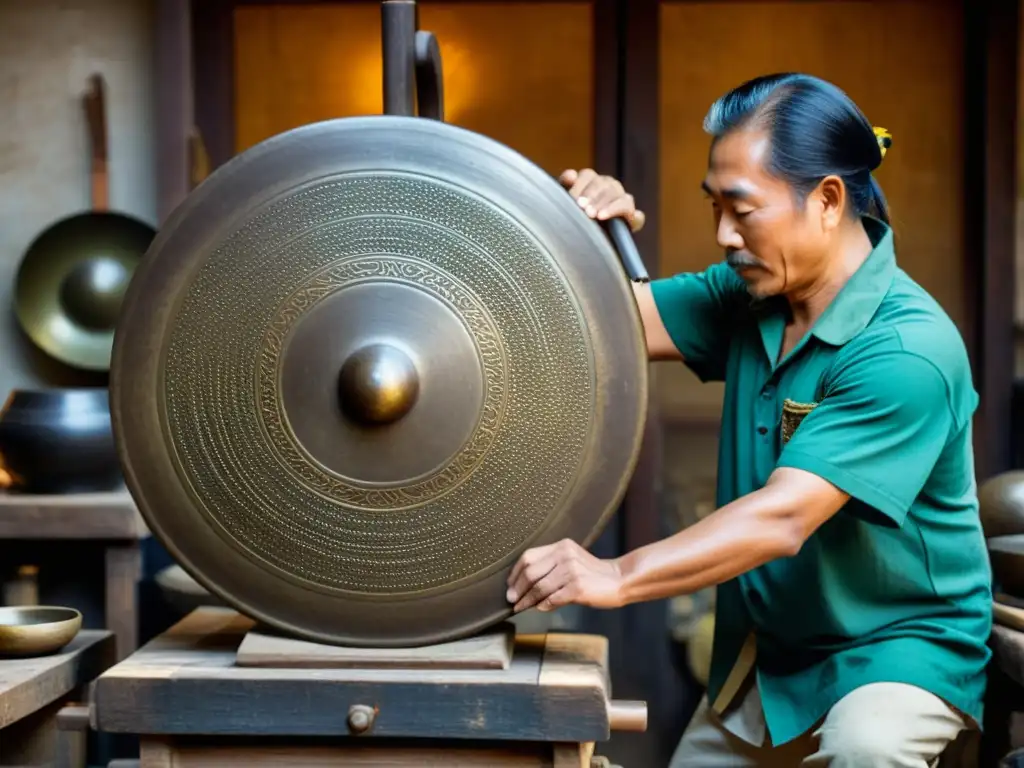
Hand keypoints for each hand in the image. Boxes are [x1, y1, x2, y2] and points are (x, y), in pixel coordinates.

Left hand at [505, 538, 624, 612]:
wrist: (620, 580)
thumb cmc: (593, 574)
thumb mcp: (571, 561)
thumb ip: (550, 567)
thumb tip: (523, 586)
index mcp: (561, 546)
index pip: (529, 557)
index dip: (516, 573)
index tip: (510, 585)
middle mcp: (565, 555)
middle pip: (531, 572)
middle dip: (517, 588)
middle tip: (511, 599)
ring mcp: (571, 571)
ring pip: (539, 587)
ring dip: (527, 600)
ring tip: (521, 607)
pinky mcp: (577, 588)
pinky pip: (552, 599)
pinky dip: (543, 605)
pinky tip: (540, 608)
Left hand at [559, 169, 645, 231]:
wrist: (586, 247)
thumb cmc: (573, 221)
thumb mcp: (566, 204)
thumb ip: (567, 187)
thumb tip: (571, 175)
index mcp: (592, 182)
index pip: (587, 176)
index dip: (579, 186)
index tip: (572, 199)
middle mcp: (610, 188)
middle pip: (605, 185)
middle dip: (593, 196)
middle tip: (583, 209)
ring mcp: (624, 202)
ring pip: (622, 197)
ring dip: (609, 206)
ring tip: (597, 216)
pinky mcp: (634, 220)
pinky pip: (637, 216)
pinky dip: (631, 217)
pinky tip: (622, 219)